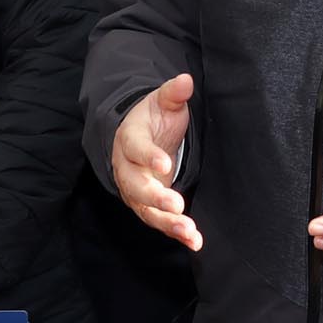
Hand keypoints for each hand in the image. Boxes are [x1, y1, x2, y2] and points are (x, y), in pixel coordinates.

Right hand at [111, 73, 199, 250]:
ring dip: (167, 222)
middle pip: (135, 186)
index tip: (165, 164)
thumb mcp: (163, 103)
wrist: (139, 138)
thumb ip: (173, 94)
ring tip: (188, 231)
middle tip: (176, 204)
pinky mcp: (147, 206)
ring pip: (146, 210)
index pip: (135, 148)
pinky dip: (174, 232)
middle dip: (155, 197)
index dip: (148, 157)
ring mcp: (136, 190)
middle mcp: (128, 169)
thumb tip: (186, 80)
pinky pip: (158, 221)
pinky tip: (194, 241)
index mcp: (130, 140)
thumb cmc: (152, 119)